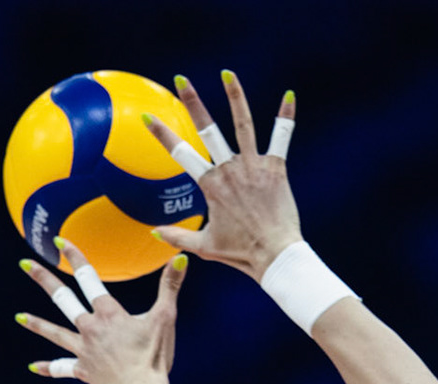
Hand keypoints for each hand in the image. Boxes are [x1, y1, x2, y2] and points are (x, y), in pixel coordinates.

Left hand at [18, 238, 185, 383]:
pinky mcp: (84, 371)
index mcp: (108, 313)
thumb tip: (181, 258)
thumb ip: (170, 286)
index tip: (60, 242)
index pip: (88, 278)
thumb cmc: (154, 358)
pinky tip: (33, 367)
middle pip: (63, 299)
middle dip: (44, 280)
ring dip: (36, 324)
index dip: (75, 258)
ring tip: (19, 317)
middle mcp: (90, 328)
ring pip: (55, 333)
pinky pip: (63, 368)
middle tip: (25, 265)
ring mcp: (84, 350)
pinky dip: (49, 368)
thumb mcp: (165, 318)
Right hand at [142, 71, 301, 279]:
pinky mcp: (275, 168)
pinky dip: (284, 116)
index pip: (180, 153)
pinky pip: (281, 137)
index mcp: (210, 185)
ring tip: (227, 74)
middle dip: (192, 102)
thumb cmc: (241, 253)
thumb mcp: (204, 247)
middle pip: (207, 130)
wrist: (275, 255)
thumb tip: (154, 233)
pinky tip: (289, 95)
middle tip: (181, 79)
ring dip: (235, 96)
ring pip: (242, 124)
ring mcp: (252, 166)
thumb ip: (177, 236)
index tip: (148, 117)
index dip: (162, 134)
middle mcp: (229, 170)